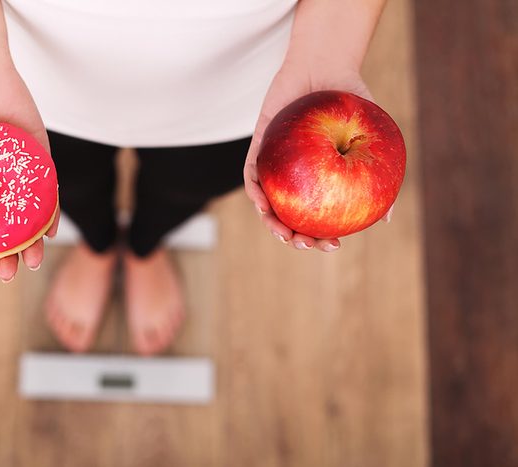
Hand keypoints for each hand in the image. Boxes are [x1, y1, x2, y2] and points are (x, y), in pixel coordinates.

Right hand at [0, 56, 58, 280]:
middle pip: (1, 229)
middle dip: (4, 255)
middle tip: (6, 273)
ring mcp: (16, 174)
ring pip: (26, 217)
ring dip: (29, 243)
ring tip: (28, 263)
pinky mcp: (39, 159)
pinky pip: (48, 191)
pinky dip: (50, 213)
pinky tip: (48, 233)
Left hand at [243, 62, 392, 251]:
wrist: (326, 66)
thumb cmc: (351, 102)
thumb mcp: (371, 138)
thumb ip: (377, 174)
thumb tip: (387, 218)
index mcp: (319, 179)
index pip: (317, 217)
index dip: (321, 236)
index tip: (333, 245)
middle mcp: (296, 176)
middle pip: (289, 216)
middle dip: (294, 238)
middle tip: (305, 244)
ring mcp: (275, 164)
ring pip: (267, 202)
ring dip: (271, 222)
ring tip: (283, 233)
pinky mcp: (258, 147)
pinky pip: (252, 173)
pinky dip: (255, 191)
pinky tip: (262, 203)